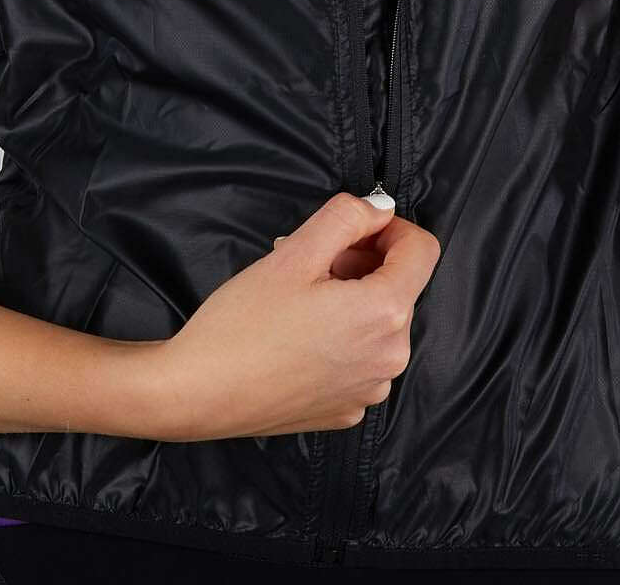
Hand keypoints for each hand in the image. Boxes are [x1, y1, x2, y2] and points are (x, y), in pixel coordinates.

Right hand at [152, 191, 442, 441]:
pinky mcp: (347, 411)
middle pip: (399, 286)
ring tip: (297, 296)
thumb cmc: (241, 323)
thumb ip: (347, 218)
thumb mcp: (295, 253)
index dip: (390, 227)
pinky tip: (296, 335)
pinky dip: (340, 337)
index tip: (353, 228)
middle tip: (309, 261)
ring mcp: (370, 390)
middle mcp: (390, 357)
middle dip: (362, 263)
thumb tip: (381, 208)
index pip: (422, 251)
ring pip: (379, 323)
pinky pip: (360, 359)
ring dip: (350, 299)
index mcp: (385, 313)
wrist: (197, 394)